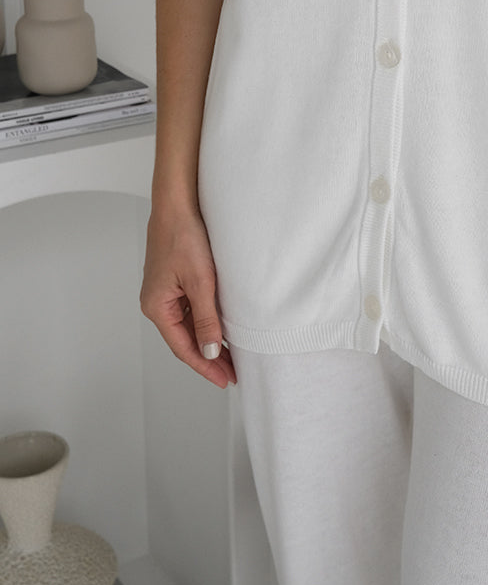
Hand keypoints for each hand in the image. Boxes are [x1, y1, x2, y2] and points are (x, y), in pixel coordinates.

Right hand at [140, 201, 236, 388]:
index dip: (205, 366)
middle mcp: (156, 303)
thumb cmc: (184, 237)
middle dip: (208, 357)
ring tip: (231, 355)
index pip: (183, 348)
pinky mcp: (173, 281)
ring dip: (207, 340)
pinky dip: (204, 322)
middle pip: (184, 339)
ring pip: (188, 325)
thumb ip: (206, 320)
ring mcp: (164, 292)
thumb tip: (209, 352)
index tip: (224, 379)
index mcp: (157, 307)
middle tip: (232, 372)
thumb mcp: (201, 282)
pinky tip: (220, 327)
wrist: (177, 205)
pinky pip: (189, 310)